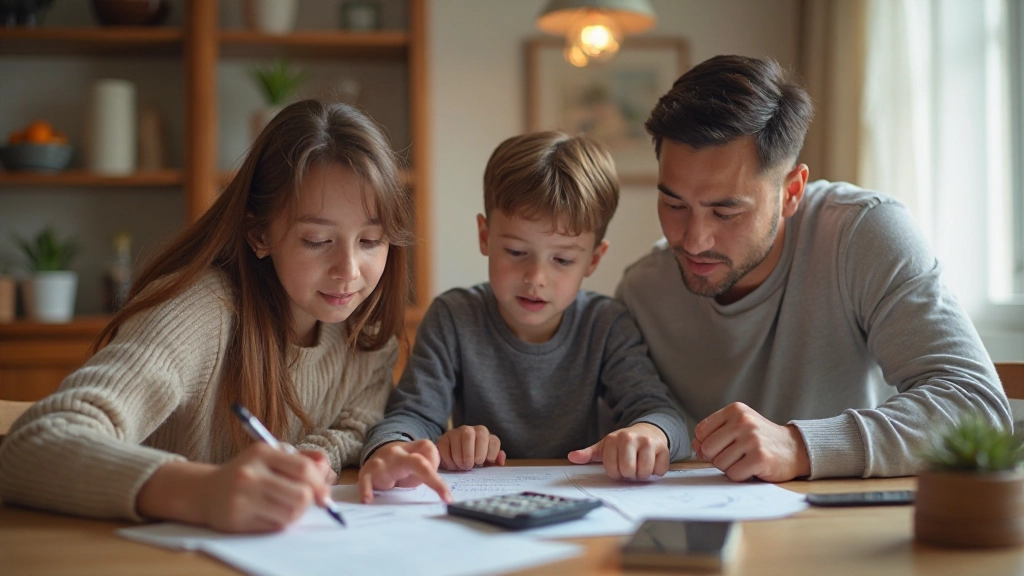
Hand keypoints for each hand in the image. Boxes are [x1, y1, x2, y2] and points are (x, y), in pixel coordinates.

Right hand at [198, 443, 330, 532]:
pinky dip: (279, 522)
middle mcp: (250, 473)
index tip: (325, 494)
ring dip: (296, 513)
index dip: (320, 483)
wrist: (207, 491)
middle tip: (304, 501)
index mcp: (262, 452)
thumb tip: (327, 469)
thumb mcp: (272, 456)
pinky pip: (275, 526)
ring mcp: (242, 497)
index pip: (303, 469)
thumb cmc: (248, 471)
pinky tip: (268, 513)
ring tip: (284, 506)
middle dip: (309, 501)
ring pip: (291, 513)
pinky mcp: (237, 519)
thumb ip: (302, 459)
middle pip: (301, 495)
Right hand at [357, 440, 452, 503]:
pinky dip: (366, 490)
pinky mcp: (367, 472)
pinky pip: (365, 481)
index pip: (431, 460)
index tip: (448, 499)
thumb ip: (429, 469)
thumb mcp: (420, 464)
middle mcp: (399, 453)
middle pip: (417, 462)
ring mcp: (382, 461)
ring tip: (399, 499)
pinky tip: (367, 501)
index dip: (439, 480)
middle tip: (445, 498)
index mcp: (415, 451)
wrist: (380, 452)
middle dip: (432, 479)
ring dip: (389, 483)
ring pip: (387, 470)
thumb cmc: (404, 465)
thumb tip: (438, 486)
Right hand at [435, 425, 505, 470]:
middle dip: (474, 454)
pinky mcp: (443, 439)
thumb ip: (495, 461)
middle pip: (478, 435)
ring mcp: (456, 432)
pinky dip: (449, 460)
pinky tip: (452, 466)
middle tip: (470, 466)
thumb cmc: (472, 460)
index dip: (490, 454)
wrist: (452, 458)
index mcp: (485, 435)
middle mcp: (471, 430)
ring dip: (461, 458)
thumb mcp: (485, 462)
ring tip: (461, 467)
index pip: (493, 441)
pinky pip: (446, 447)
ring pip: (461, 438)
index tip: (484, 463)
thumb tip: (500, 459)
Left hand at [567, 423, 669, 479]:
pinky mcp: (663, 448)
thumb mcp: (605, 446)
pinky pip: (659, 471)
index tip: (618, 466)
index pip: (613, 469)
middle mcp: (631, 438)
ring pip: (644, 472)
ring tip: (640, 466)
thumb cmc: (624, 443)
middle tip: (631, 468)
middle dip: (629, 474)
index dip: (616, 473)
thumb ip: (588, 453)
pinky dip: (656, 471)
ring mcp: (648, 443)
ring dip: (642, 474)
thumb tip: (572, 457)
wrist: (648, 431)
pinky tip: (652, 463)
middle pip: (629, 471)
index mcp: (614, 439)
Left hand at [691, 402, 810, 481]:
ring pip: (719, 463)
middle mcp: (743, 422)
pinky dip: (740, 475)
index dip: (705, 444)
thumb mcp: (737, 426)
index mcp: (735, 410)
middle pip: (708, 449)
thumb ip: (714, 433)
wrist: (794, 448)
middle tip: (735, 456)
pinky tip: (752, 467)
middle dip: (717, 458)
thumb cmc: (760, 439)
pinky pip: (733, 474)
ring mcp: (752, 439)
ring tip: (745, 459)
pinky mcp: (760, 458)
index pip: (701, 431)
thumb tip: (695, 446)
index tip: (721, 447)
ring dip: (730, 467)